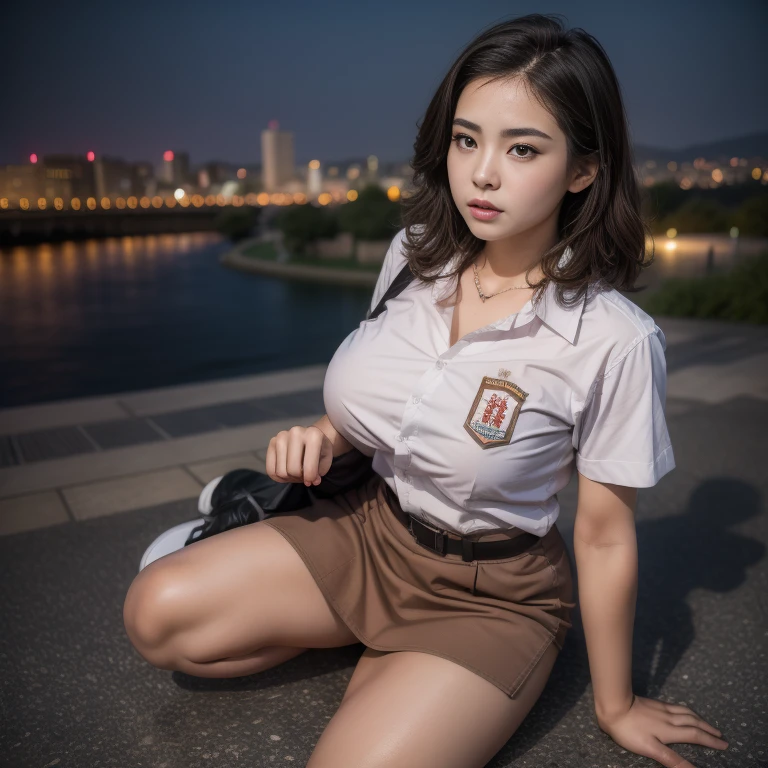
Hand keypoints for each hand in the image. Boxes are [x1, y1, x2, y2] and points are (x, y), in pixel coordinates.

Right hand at [265, 425, 333, 485]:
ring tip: (296, 472)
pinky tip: (286, 471)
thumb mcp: (326, 461)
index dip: (310, 478)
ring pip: (280, 471)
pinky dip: (278, 477)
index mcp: (313, 435)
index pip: (309, 466)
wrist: (311, 437)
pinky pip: (270, 469)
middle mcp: (296, 432)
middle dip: (299, 478)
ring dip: (289, 478)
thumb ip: (319, 472)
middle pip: (292, 470)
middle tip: (304, 475)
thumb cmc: (320, 450)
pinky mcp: (272, 442)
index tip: (313, 480)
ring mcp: (281, 436)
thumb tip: (309, 481)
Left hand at [597, 694, 728, 766]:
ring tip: (707, 723)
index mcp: (670, 731)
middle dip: (708, 729)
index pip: (695, 736)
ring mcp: (661, 709)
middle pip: (694, 723)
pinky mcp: (654, 703)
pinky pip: (676, 706)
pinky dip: (686, 710)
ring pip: (686, 713)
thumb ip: (672, 760)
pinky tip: (684, 711)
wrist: (613, 705)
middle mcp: (669, 718)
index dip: (710, 741)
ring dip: (699, 719)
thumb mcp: (651, 748)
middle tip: (720, 735)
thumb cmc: (629, 730)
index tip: (724, 744)